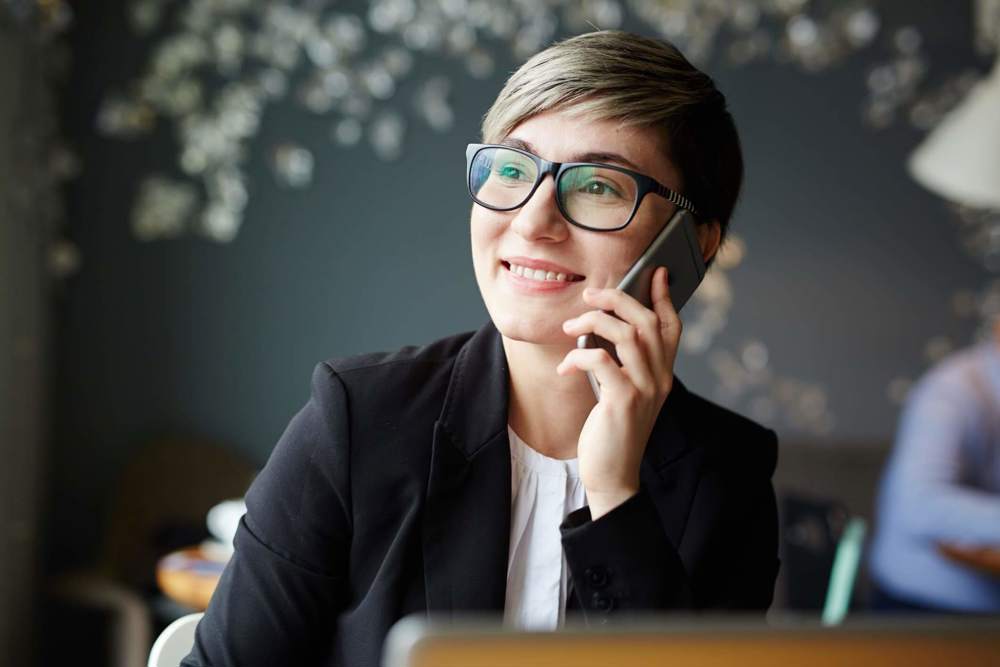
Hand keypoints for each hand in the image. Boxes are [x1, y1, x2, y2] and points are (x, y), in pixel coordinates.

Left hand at [557, 267, 681, 518]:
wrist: (612, 475)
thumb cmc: (611, 430)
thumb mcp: (622, 391)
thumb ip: (621, 363)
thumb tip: (600, 329)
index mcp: (662, 373)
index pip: (671, 326)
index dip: (664, 297)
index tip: (656, 272)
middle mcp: (660, 378)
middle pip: (647, 321)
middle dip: (618, 299)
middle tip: (590, 295)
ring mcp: (645, 389)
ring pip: (626, 334)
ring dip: (593, 323)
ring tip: (571, 327)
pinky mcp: (623, 401)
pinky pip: (601, 361)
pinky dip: (579, 356)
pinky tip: (565, 365)